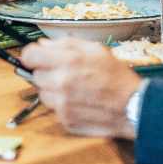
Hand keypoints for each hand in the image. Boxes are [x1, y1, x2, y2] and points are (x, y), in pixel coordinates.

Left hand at [21, 37, 141, 138]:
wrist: (133, 106)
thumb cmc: (117, 77)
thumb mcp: (95, 50)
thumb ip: (65, 44)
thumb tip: (42, 44)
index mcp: (68, 60)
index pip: (29, 55)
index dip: (32, 55)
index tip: (37, 57)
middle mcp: (61, 82)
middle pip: (35, 75)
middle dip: (47, 73)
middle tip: (65, 74)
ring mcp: (62, 103)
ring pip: (43, 93)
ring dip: (53, 90)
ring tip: (74, 89)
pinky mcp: (65, 119)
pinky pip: (53, 109)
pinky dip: (62, 105)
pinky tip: (79, 101)